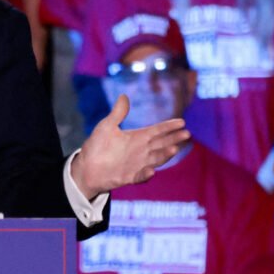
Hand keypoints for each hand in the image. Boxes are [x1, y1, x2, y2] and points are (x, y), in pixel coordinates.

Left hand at [72, 94, 189, 198]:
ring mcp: (137, 165)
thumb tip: (124, 95)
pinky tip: (151, 171)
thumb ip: (118, 113)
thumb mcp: (107, 126)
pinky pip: (140, 176)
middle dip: (174, 139)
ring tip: (174, 149)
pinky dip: (146, 174)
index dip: (168, 126)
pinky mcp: (130, 177)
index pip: (157, 130)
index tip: (182, 122)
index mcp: (137, 138)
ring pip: (156, 159)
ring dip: (165, 155)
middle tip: (186, 134)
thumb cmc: (97, 145)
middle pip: (161, 144)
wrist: (87, 167)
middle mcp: (141, 151)